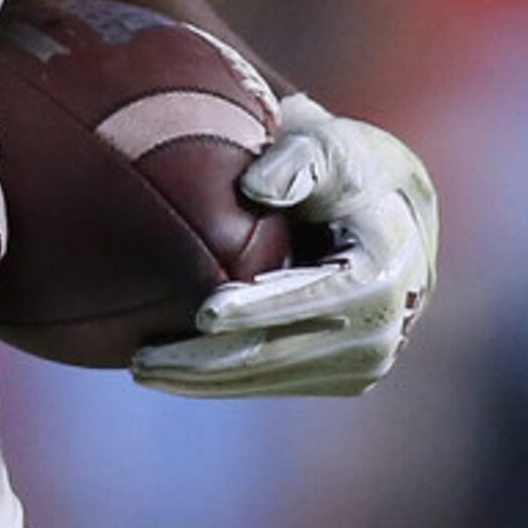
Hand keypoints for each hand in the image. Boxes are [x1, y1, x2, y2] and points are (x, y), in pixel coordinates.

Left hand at [132, 95, 437, 397]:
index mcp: (382, 273)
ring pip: (270, 378)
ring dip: (205, 380)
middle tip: (140, 360)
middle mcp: (382, 327)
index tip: (201, 313)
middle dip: (207, 361)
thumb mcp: (326, 146)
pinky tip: (173, 373)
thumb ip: (296, 161)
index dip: (258, 308)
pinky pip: (276, 382)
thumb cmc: (340, 167)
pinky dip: (224, 380)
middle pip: (280, 352)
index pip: (311, 298)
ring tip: (141, 369)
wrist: (387, 210)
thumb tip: (255, 189)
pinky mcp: (347, 374)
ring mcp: (367, 359)